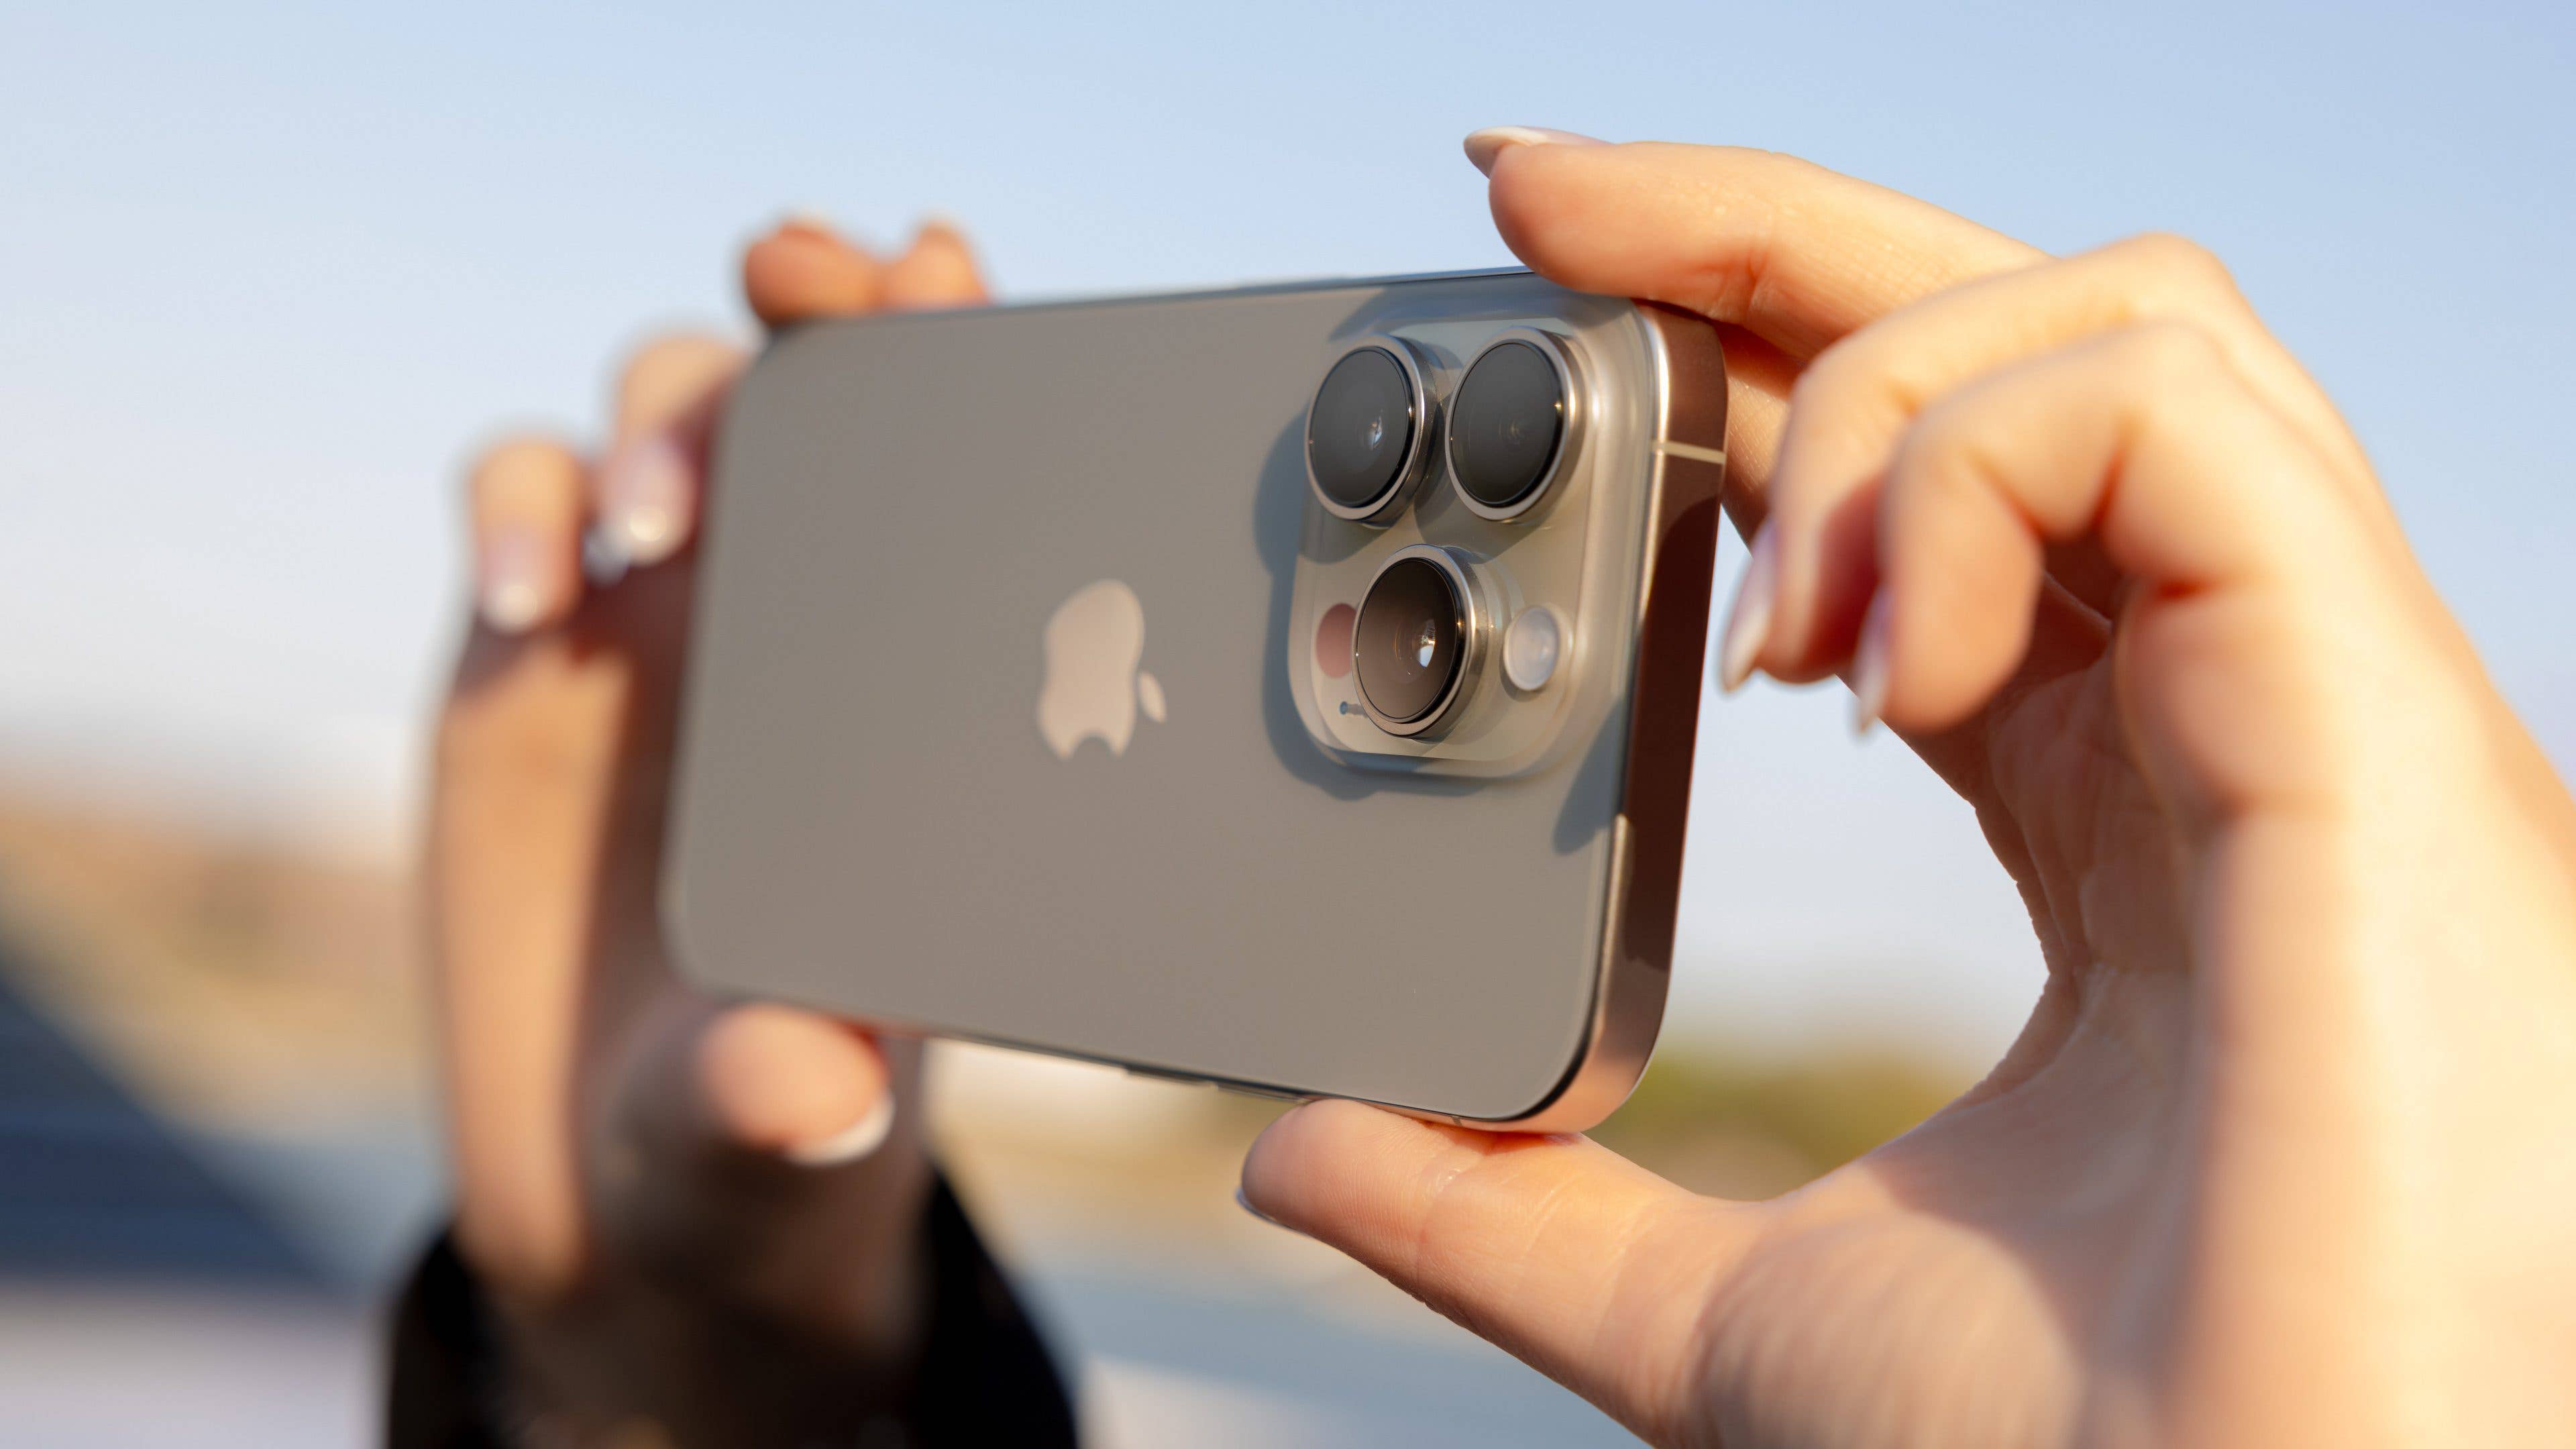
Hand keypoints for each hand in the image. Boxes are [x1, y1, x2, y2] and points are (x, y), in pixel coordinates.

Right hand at [431, 215, 986, 1436]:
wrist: (627, 1185)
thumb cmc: (768, 1144)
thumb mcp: (788, 1133)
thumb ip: (792, 1101)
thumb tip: (814, 1086)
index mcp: (931, 693)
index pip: (968, 480)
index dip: (959, 358)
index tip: (955, 283)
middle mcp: (811, 625)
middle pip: (817, 388)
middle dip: (822, 307)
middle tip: (813, 278)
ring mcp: (664, 621)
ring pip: (668, 411)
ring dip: (668, 416)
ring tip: (660, 525)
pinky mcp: (526, 652)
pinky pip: (517, 504)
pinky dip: (519, 507)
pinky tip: (533, 597)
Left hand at [1241, 135, 2575, 1446]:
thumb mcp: (1716, 1310)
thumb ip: (1524, 1211)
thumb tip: (1311, 1147)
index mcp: (2118, 812)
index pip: (1961, 481)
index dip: (1767, 357)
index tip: (1543, 292)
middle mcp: (2235, 721)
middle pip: (2036, 335)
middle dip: (1769, 228)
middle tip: (1526, 196)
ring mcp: (2325, 704)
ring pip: (2130, 322)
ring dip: (1869, 384)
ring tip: (1741, 596)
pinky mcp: (2373, 719)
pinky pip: (2174, 423)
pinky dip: (1968, 472)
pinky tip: (1849, 668)